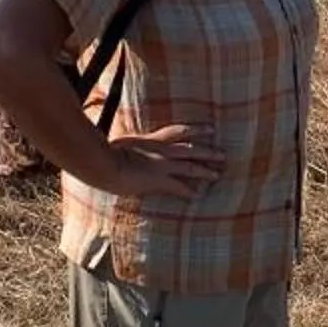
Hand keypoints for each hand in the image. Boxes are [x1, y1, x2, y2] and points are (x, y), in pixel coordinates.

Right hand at [90, 123, 222, 203]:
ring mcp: (161, 165)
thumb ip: (129, 144)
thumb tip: (124, 145)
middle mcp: (160, 150)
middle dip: (208, 151)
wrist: (104, 163)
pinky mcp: (158, 180)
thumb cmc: (105, 152)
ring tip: (217, 174)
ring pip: (190, 166)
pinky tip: (198, 196)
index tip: (212, 130)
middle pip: (191, 149)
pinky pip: (178, 187)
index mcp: (152, 139)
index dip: (197, 130)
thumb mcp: (120, 142)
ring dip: (205, 170)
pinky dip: (188, 191)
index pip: (179, 131)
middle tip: (223, 154)